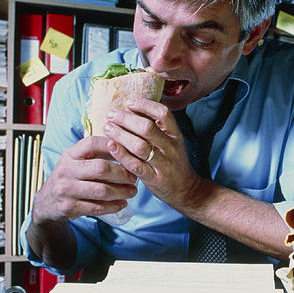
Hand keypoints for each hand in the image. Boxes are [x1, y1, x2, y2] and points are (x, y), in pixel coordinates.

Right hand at [30, 135, 137, 225]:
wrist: (46, 203)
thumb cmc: (68, 178)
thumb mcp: (74, 161)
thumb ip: (93, 154)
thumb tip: (124, 146)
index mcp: (70, 155)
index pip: (92, 143)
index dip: (112, 146)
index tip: (128, 152)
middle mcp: (66, 170)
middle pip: (101, 168)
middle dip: (122, 173)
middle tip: (134, 177)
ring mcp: (66, 189)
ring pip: (102, 190)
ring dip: (121, 191)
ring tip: (132, 191)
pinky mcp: (69, 207)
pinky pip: (97, 207)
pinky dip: (113, 206)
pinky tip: (122, 203)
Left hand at [102, 97, 205, 211]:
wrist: (186, 190)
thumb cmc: (173, 163)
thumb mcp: (171, 143)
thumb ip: (157, 129)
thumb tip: (131, 110)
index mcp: (176, 135)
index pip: (163, 114)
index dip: (145, 105)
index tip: (128, 102)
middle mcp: (172, 148)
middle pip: (147, 128)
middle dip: (126, 119)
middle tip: (111, 114)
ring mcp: (164, 164)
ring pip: (140, 146)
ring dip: (121, 134)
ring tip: (107, 127)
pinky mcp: (155, 179)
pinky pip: (136, 166)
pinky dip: (122, 155)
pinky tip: (111, 146)